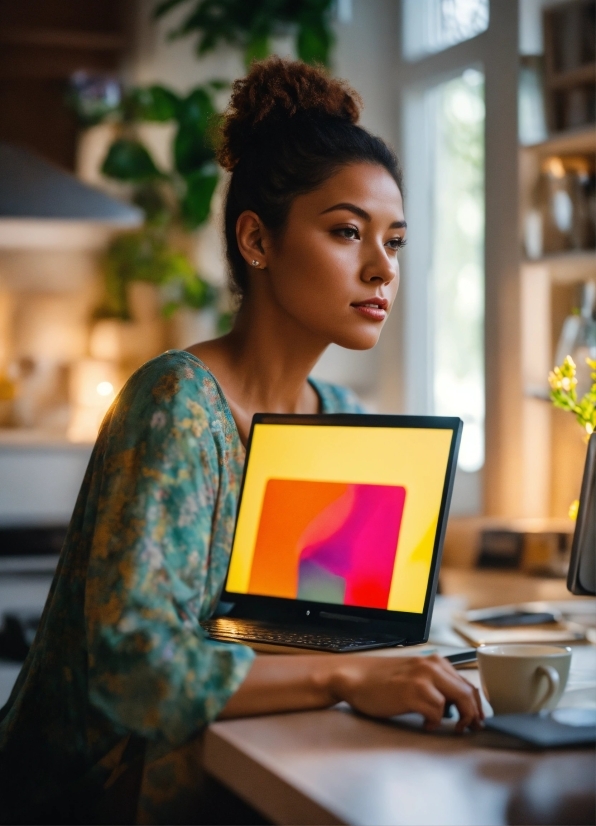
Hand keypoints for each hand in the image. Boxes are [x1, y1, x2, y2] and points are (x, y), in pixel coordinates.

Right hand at [330, 654, 483, 732]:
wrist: (354, 678)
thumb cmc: (382, 680)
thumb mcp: (414, 676)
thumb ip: (436, 684)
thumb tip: (459, 706)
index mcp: (435, 661)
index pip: (467, 683)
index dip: (476, 704)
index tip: (478, 719)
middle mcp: (431, 666)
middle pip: (467, 692)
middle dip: (474, 714)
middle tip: (471, 728)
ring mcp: (422, 678)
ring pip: (458, 700)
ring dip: (459, 719)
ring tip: (450, 728)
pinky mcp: (411, 692)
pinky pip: (437, 712)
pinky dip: (435, 722)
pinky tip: (425, 725)